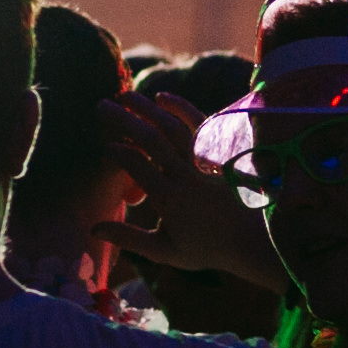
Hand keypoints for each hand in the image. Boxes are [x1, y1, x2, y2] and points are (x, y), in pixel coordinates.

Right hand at [97, 90, 285, 289]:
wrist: (252, 240)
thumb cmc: (205, 248)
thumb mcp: (165, 251)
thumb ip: (129, 238)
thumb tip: (94, 229)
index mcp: (170, 200)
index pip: (138, 167)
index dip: (119, 153)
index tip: (106, 147)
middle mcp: (188, 176)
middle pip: (151, 139)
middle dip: (124, 120)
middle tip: (102, 106)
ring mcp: (205, 162)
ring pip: (173, 127)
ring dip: (147, 108)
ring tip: (125, 96)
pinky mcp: (221, 152)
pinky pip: (201, 124)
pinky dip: (181, 107)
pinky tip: (161, 97)